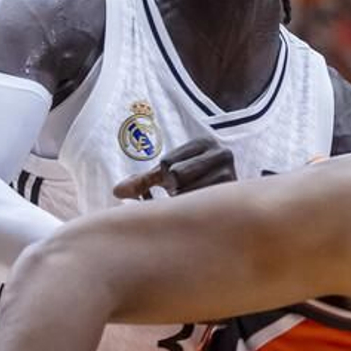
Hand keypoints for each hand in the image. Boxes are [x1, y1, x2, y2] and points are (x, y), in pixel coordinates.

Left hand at [113, 136, 236, 200]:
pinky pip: (200, 204)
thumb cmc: (192, 185)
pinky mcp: (233, 194)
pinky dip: (195, 208)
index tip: (178, 178)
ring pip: (188, 193)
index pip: (167, 163)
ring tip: (197, 197)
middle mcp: (222, 153)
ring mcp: (230, 173)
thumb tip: (116, 191)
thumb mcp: (168, 177)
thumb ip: (143, 181)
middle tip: (186, 190)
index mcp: (204, 142)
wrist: (233, 204)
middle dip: (175, 188)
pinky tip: (204, 205)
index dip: (165, 176)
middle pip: (177, 176)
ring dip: (186, 200)